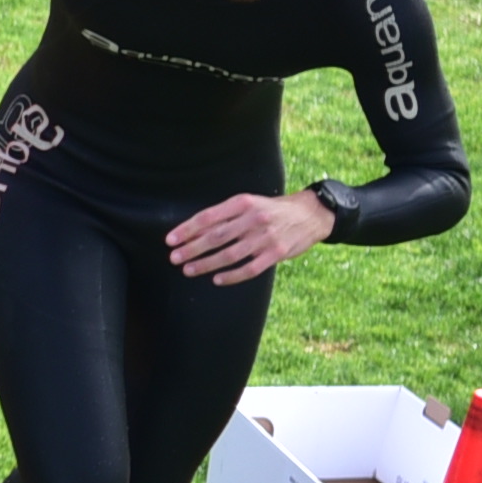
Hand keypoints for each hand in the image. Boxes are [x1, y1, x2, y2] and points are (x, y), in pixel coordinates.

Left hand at [167, 188, 335, 285]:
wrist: (311, 214)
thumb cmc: (272, 210)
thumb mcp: (250, 203)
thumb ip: (226, 215)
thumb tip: (194, 230)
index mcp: (243, 203)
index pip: (208, 217)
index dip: (187, 229)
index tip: (170, 240)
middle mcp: (253, 219)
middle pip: (215, 237)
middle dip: (191, 249)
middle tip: (174, 258)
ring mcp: (265, 238)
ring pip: (229, 255)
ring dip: (206, 264)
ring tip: (188, 269)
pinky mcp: (277, 254)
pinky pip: (250, 268)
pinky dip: (231, 276)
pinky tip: (217, 279)